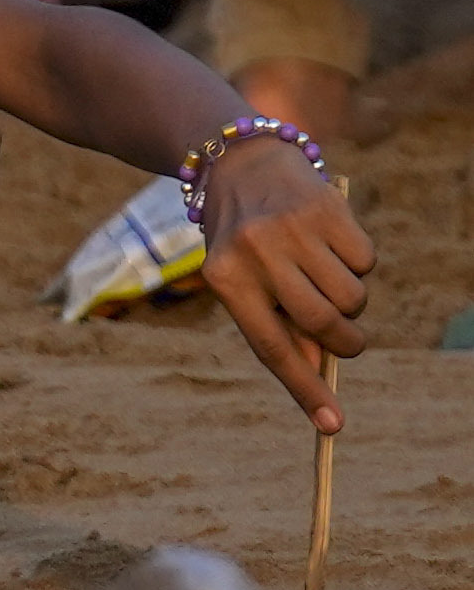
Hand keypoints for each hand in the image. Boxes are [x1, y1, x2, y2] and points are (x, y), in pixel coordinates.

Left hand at [195, 142, 372, 419]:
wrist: (241, 163)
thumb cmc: (242, 240)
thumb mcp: (243, 281)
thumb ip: (279, 326)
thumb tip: (321, 376)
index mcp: (224, 279)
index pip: (271, 348)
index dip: (304, 390)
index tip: (332, 427)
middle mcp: (255, 254)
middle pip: (321, 324)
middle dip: (344, 342)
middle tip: (348, 341)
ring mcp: (291, 230)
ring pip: (351, 297)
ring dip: (351, 300)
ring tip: (325, 275)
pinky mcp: (326, 209)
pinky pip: (366, 262)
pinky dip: (358, 263)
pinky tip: (331, 242)